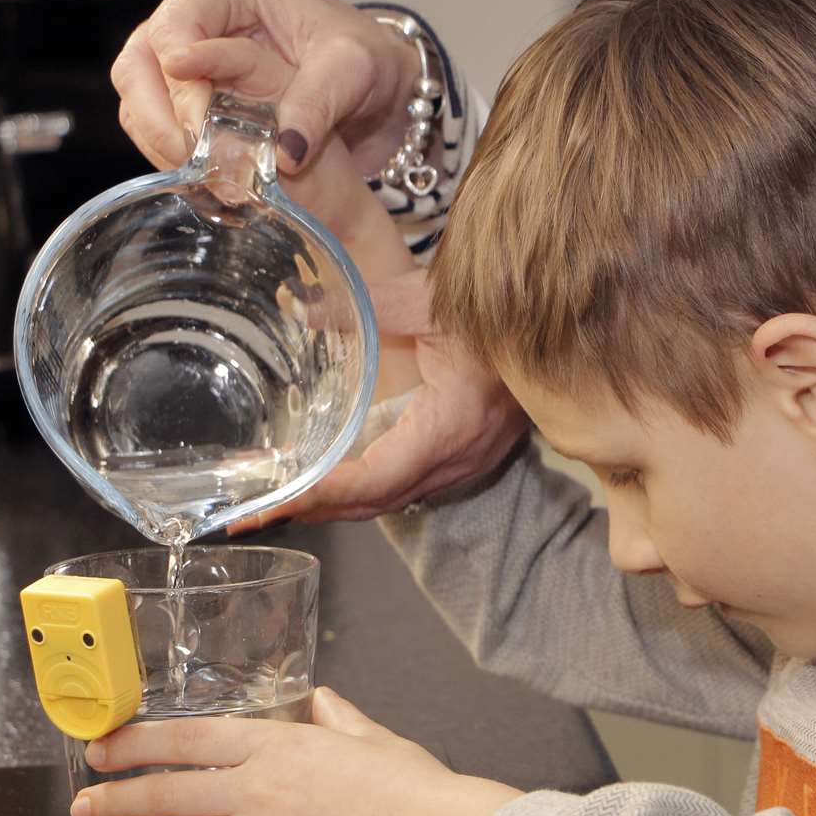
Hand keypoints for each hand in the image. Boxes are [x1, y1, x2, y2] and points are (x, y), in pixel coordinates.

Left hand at [70, 688, 522, 815]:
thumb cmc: (413, 788)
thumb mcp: (371, 736)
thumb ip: (337, 716)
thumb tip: (321, 699)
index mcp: (279, 745)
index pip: (185, 740)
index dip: (134, 745)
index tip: (103, 750)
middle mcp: (258, 790)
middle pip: (165, 794)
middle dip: (116, 801)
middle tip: (85, 807)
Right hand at [118, 13, 415, 280]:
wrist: (380, 91)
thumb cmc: (365, 59)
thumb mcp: (353, 71)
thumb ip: (318, 104)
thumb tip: (285, 155)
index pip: (175, 25)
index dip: (177, 73)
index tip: (200, 120)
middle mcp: (197, 26)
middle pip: (139, 63)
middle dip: (159, 115)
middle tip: (193, 160)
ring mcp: (190, 69)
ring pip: (141, 100)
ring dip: (160, 143)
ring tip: (202, 177)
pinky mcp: (196, 108)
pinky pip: (161, 131)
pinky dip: (173, 158)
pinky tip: (204, 181)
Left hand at [232, 270, 530, 529]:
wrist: (564, 319)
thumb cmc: (501, 308)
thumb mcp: (427, 302)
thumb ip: (361, 307)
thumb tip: (297, 306)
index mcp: (452, 422)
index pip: (376, 478)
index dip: (321, 494)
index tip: (273, 501)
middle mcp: (461, 455)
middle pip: (377, 502)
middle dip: (314, 510)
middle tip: (251, 513)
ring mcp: (469, 461)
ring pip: (393, 500)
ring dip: (337, 504)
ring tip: (281, 501)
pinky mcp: (468, 454)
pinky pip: (409, 486)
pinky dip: (366, 490)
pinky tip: (333, 481)